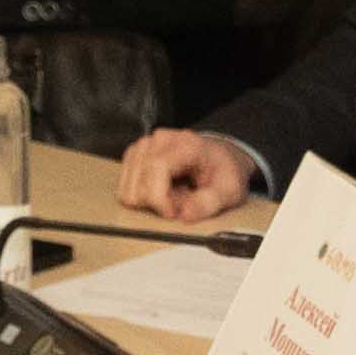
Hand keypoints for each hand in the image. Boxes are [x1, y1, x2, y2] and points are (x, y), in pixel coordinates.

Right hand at [122, 130, 264, 226]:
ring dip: (149, 200)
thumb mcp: (230, 191)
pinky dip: (143, 196)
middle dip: (157, 203)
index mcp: (186, 144)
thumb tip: (186, 215)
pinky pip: (126, 187)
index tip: (172, 214)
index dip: (159, 196)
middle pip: (139, 181)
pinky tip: (162, 192)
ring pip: (129, 187)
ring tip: (173, 196)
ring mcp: (144, 145)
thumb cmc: (224, 173)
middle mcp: (161, 139)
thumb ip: (210, 202)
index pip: (157, 167)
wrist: (220, 158)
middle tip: (181, 204)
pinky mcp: (135, 155)